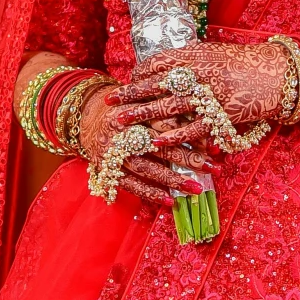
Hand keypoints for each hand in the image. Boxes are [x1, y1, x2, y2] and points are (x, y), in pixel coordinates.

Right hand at [75, 84, 209, 206]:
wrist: (87, 116)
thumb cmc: (125, 107)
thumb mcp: (142, 99)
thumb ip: (166, 106)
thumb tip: (202, 121)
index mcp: (133, 110)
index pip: (165, 122)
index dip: (189, 133)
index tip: (212, 145)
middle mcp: (121, 131)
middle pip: (159, 146)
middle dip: (188, 158)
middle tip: (212, 167)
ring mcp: (113, 152)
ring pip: (147, 168)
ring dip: (173, 180)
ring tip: (197, 188)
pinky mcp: (108, 169)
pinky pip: (131, 184)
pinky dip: (150, 193)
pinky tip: (170, 201)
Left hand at [110, 39, 289, 143]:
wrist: (276, 76)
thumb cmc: (242, 64)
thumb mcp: (212, 53)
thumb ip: (187, 59)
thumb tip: (158, 67)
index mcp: (196, 54)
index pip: (158, 62)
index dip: (140, 73)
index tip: (129, 81)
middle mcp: (200, 73)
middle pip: (156, 84)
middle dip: (131, 94)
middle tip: (111, 102)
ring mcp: (210, 95)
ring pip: (168, 107)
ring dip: (142, 116)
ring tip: (122, 122)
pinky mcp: (221, 116)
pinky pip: (191, 129)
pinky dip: (172, 135)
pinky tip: (155, 140)